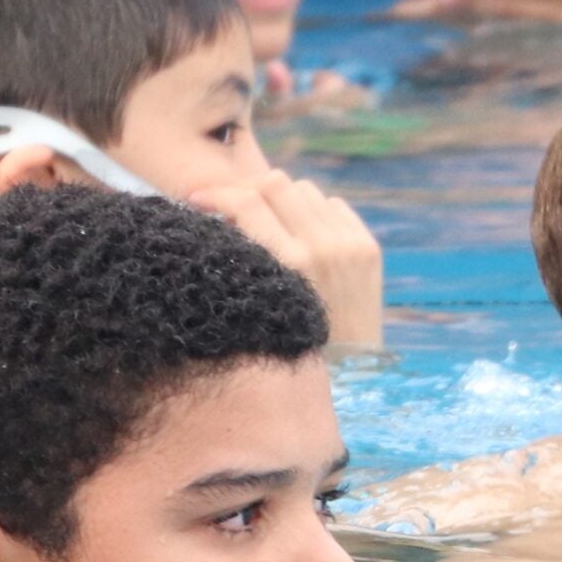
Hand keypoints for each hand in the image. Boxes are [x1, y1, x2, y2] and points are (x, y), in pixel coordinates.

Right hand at [193, 166, 384, 350]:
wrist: (351, 377)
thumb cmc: (291, 352)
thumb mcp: (258, 309)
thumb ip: (243, 260)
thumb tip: (222, 216)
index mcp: (289, 265)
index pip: (247, 202)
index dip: (215, 194)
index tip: (194, 199)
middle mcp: (322, 247)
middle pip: (276, 184)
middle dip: (246, 190)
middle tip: (227, 206)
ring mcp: (349, 244)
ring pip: (304, 190)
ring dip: (280, 200)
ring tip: (266, 223)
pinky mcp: (367, 246)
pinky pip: (333, 206)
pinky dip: (312, 213)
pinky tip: (301, 235)